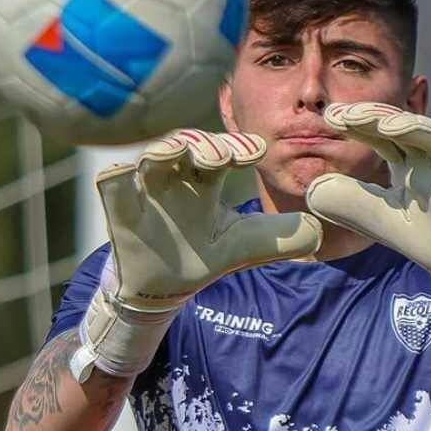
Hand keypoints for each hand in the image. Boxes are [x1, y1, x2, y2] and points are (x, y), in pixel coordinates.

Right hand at [72, 129, 322, 379]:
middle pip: (189, 144)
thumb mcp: (245, 246)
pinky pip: (112, 182)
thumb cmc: (203, 255)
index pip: (224, 151)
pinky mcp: (119, 205)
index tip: (257, 151)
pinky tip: (123, 173)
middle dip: (206, 144)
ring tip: (177, 153)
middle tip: (222, 156)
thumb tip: (318, 230)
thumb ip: (280, 237)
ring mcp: (145, 187)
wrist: (162, 286)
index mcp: (207, 179)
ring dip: (165, 150)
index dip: (238, 146)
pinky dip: (116, 176)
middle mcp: (177, 175)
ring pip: (152, 154)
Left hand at [304, 103, 430, 372]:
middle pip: (403, 128)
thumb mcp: (382, 221)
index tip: (331, 117)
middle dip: (375, 117)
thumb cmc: (430, 239)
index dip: (358, 124)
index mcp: (409, 162)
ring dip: (411, 126)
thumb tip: (313, 190)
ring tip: (385, 124)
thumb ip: (352, 203)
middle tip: (344, 114)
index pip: (381, 135)